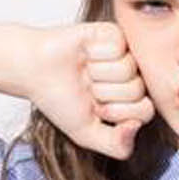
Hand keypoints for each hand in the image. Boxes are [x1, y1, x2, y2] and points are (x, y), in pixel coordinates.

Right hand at [17, 22, 155, 159]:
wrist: (33, 70)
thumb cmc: (58, 100)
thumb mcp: (86, 135)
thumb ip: (117, 145)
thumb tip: (136, 126)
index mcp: (130, 101)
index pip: (145, 111)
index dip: (118, 113)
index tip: (96, 108)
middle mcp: (131, 77)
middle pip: (137, 91)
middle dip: (105, 93)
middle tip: (87, 86)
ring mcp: (125, 54)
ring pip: (128, 69)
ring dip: (98, 73)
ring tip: (84, 70)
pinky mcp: (114, 34)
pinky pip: (118, 47)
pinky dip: (95, 54)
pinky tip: (85, 53)